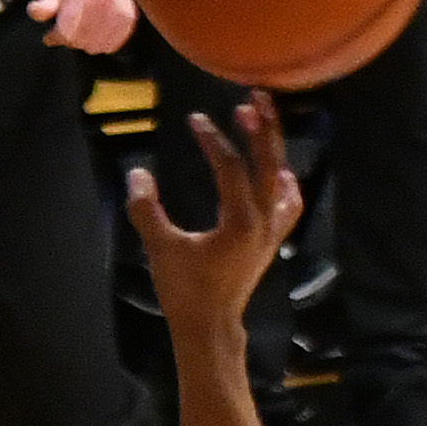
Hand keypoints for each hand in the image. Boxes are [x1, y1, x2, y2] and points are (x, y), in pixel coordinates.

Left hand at [28, 0, 136, 55]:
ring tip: (82, 30)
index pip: (66, 33)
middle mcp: (102, 5)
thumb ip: (44, 4)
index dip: (55, 36)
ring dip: (86, 43)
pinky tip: (96, 32)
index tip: (50, 35)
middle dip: (70, 40)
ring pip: (96, 46)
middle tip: (67, 31)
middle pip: (80, 42)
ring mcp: (118, 12)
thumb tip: (33, 12)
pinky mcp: (130, 18)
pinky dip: (103, 43)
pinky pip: (112, 45)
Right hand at [121, 94, 302, 341]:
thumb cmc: (185, 291)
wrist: (209, 326)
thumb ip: (147, 211)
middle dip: (263, 129)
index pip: (231, 167)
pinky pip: (289, 204)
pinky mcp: (270, 240)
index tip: (196, 120)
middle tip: (254, 99)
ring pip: (282, 179)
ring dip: (274, 150)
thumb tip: (137, 174)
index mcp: (240, 220)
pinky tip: (280, 173)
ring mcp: (271, 231)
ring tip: (266, 123)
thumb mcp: (161, 249)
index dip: (214, 140)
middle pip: (270, 164)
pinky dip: (286, 184)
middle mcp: (264, 221)